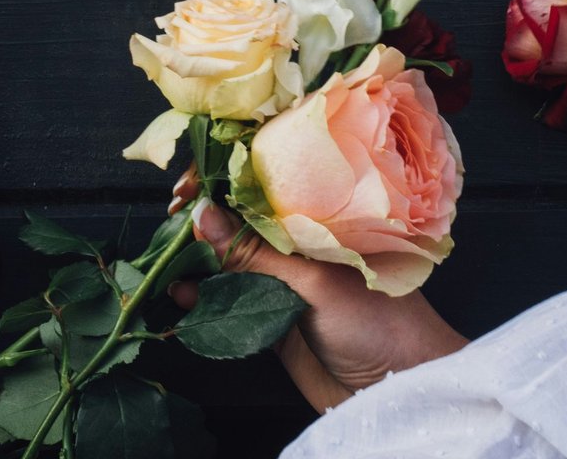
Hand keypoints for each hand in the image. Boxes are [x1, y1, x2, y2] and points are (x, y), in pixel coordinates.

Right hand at [168, 172, 465, 410]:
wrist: (399, 388)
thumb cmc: (378, 321)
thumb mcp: (313, 281)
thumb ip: (254, 254)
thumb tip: (203, 215)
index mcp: (315, 218)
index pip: (261, 184)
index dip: (221, 178)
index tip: (188, 186)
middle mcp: (295, 245)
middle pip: (237, 220)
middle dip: (201, 217)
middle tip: (172, 221)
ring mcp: (282, 282)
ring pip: (228, 261)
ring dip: (196, 259)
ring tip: (166, 260)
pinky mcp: (271, 320)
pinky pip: (228, 302)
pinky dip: (202, 297)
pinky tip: (182, 296)